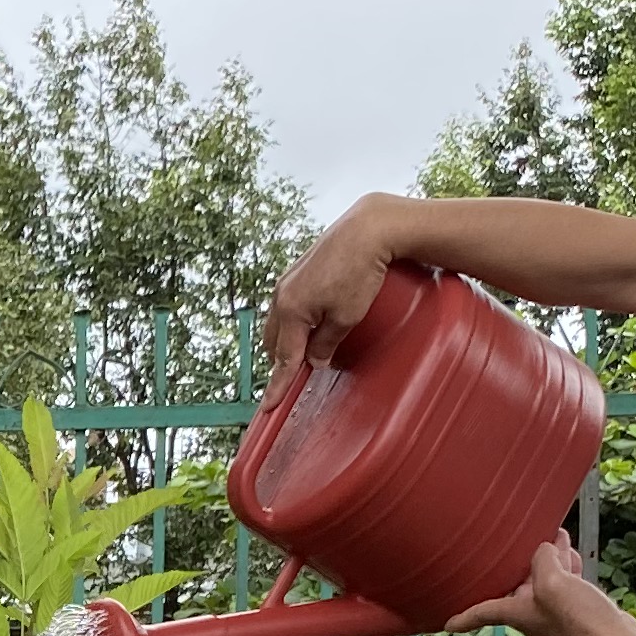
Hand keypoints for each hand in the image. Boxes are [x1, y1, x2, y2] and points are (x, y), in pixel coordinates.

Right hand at [261, 196, 413, 386]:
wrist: (367, 228)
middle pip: (274, 343)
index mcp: (291, 311)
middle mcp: (281, 297)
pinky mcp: (296, 272)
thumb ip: (326, 343)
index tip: (269, 406)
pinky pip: (286, 307)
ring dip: (288, 341)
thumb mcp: (347, 318)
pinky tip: (311, 322)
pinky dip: (294, 322)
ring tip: (308, 350)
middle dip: (283, 362)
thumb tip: (314, 360)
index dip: (278, 386)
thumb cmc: (360, 271)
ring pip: (278, 324)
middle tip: (299, 377)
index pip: (284, 360)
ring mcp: (286, 282)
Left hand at [443, 540, 624, 635]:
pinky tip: (571, 553)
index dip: (462, 617)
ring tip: (554, 537)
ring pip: (542, 579)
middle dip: (519, 562)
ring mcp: (554, 612)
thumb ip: (542, 560)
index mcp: (516, 612)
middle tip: (517, 541)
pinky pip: (563, 582)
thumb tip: (545, 549)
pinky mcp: (575, 609)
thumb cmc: (579, 619)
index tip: (446, 625)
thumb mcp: (553, 581)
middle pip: (515, 584)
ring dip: (548, 558)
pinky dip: (565, 566)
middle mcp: (531, 614)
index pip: (481, 612)